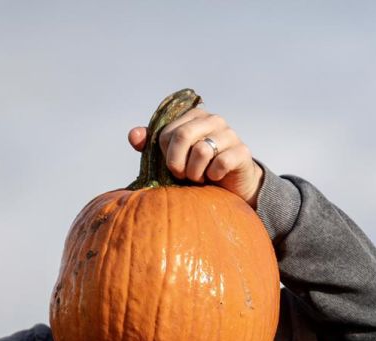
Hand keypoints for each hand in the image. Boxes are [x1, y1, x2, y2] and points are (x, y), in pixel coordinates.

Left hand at [128, 107, 263, 207]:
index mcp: (193, 117)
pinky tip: (215, 178)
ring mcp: (229, 134)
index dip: (165, 155)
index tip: (173, 166)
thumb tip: (133, 136)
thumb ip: (151, 146)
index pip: (167, 132)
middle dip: (177, 163)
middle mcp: (213, 120)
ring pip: (201, 151)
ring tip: (200, 177)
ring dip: (195, 173)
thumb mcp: (172, 158)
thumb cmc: (196, 170)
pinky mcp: (242, 152)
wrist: (229, 187)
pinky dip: (213, 176)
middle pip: (182, 136)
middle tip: (182, 176)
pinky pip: (220, 163)